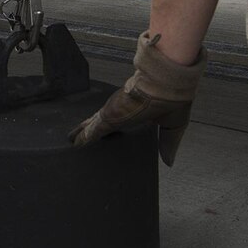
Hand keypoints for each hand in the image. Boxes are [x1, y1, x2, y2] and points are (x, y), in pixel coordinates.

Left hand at [69, 31, 206, 163]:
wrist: (168, 85)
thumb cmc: (174, 99)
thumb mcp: (173, 126)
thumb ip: (169, 144)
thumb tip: (169, 162)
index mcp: (138, 112)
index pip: (123, 120)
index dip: (115, 128)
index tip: (109, 137)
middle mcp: (123, 111)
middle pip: (103, 122)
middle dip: (93, 129)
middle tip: (83, 140)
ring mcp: (113, 113)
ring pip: (94, 125)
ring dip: (84, 132)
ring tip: (72, 140)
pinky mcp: (107, 118)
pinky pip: (91, 131)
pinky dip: (82, 137)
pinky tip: (74, 143)